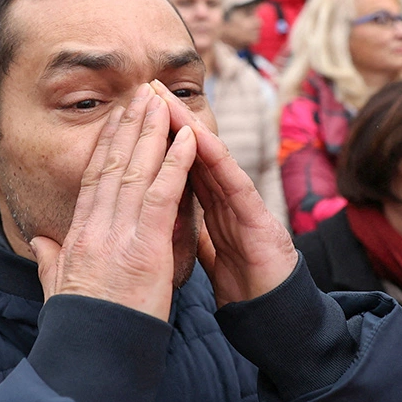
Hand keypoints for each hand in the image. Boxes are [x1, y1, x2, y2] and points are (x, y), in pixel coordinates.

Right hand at [29, 84, 197, 321]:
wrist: (88, 358)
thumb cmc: (80, 329)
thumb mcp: (57, 289)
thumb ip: (50, 260)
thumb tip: (38, 241)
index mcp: (77, 236)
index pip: (93, 180)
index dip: (106, 146)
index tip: (116, 120)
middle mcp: (95, 228)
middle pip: (112, 166)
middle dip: (128, 127)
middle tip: (140, 96)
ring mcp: (118, 235)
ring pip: (136, 171)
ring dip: (151, 133)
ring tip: (161, 103)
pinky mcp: (144, 247)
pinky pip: (161, 195)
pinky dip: (175, 163)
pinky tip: (186, 139)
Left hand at [150, 81, 297, 306]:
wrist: (273, 312)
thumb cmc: (243, 282)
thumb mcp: (203, 254)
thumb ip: (185, 231)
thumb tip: (159, 220)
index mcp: (207, 205)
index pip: (175, 164)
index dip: (153, 140)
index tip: (128, 116)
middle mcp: (224, 197)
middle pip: (190, 152)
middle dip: (168, 120)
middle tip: (145, 89)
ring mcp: (242, 204)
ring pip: (212, 157)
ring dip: (190, 126)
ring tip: (168, 100)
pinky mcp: (258, 218)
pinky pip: (234, 183)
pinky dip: (218, 159)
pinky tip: (202, 138)